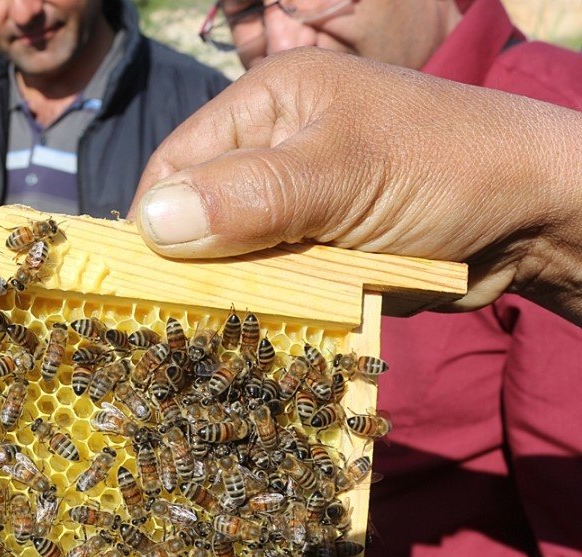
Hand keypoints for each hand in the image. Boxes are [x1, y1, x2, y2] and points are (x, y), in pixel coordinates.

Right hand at [132, 48, 581, 325]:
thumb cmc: (446, 168)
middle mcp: (273, 148)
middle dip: (193, 264)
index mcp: (268, 103)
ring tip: (224, 329)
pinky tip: (262, 327)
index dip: (155, 222)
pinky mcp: (317, 249)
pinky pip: (268, 281)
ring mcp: (296, 203)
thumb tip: (152, 225)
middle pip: (197, 213)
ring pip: (230, 256)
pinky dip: (266, 305)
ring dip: (232, 292)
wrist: (538, 217)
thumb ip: (250, 197)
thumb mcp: (344, 175)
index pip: (177, 163)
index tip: (143, 282)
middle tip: (184, 316)